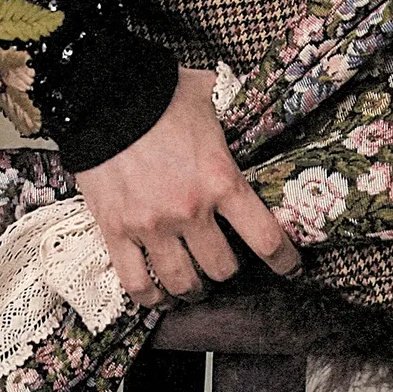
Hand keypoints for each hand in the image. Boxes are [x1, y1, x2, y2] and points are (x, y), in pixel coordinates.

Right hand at [73, 66, 301, 308]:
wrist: (102, 93)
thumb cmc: (159, 93)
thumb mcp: (208, 100)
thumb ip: (227, 118)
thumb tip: (243, 105)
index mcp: (221, 180)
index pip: (266, 238)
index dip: (284, 261)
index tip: (290, 268)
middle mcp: (190, 211)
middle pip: (223, 269)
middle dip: (226, 271)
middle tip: (223, 264)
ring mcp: (152, 226)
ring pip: (182, 283)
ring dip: (192, 290)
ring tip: (194, 288)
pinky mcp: (116, 231)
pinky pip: (136, 282)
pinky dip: (150, 297)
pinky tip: (158, 298)